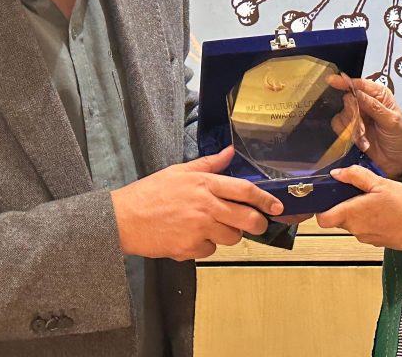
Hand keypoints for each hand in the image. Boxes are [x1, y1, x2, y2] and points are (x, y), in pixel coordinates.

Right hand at [111, 147, 282, 260]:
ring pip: (231, 238)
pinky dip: (205, 246)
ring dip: (228, 235)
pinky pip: (211, 250)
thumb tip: (230, 152)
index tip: (277, 206)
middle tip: (257, 224)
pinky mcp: (191, 248)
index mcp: (205, 184)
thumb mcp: (179, 171)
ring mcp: (200, 229)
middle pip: (247, 218)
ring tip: (211, 227)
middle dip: (258, 224)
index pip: (245, 190)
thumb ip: (208, 164)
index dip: (266, 199)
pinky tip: (191, 237)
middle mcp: (206, 206)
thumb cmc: (150, 193)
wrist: (124, 219)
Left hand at [316, 165, 401, 256]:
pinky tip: (385, 209)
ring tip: (376, 198)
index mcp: (352, 214)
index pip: (322, 219)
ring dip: (359, 211)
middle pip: (338, 218)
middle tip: (359, 190)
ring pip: (353, 223)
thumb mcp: (382, 183)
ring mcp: (367, 237)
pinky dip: (371, 219)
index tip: (328, 195)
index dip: (321, 208)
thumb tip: (338, 173)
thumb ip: (356, 176)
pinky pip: (367, 228)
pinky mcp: (378, 240)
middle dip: (344, 204)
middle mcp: (356, 229)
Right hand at [328, 74, 401, 178]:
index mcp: (380, 95)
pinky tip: (361, 141)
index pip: (360, 84)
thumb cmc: (400, 140)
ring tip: (365, 135)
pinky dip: (348, 134)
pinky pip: (340, 126)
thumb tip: (357, 92)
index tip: (333, 81)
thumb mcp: (391, 121)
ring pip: (343, 113)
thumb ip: (373, 106)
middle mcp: (367, 102)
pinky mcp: (351, 128)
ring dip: (352, 126)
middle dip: (353, 113)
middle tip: (362, 125)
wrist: (397, 163)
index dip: (346, 82)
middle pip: (348, 98)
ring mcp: (358, 115)